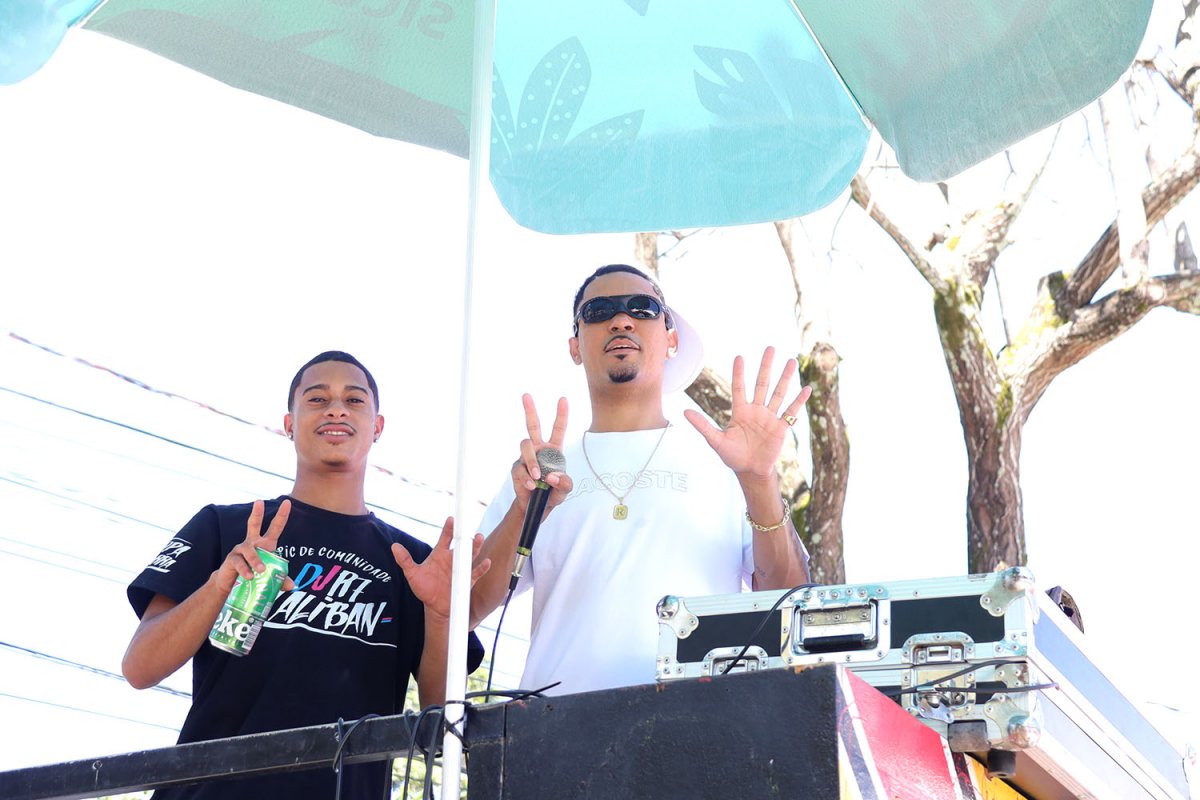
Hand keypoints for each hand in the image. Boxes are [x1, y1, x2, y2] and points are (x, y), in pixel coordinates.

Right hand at [213, 499, 293, 593]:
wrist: (233, 585)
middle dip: (257, 513)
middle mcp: (253, 542)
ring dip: (256, 560)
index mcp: (265, 543)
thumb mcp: (270, 576)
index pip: (275, 527)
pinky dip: (245, 570)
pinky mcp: (232, 559)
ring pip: (250, 550)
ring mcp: (241, 549)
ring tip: (260, 571)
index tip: (287, 502)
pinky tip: (249, 577)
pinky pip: (239, 563)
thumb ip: (281, 579)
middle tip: (259, 502)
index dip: (281, 515)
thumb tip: (293, 586)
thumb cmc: (255, 576)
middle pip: (254, 524)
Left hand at [391, 517, 490, 619]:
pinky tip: (486, 562)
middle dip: (466, 537)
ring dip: (476, 547)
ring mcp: (460, 569)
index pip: (446, 537)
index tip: (451, 519)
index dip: (448, 528)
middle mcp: (452, 559)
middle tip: (470, 529)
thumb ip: (405, 560)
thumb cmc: (424, 588)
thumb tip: (394, 546)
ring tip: (479, 539)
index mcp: (440, 554)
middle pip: (461, 545)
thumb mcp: (412, 574)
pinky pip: (476, 573)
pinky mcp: (467, 581)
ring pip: (471, 555)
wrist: (434, 607)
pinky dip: (482, 568)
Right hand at [511, 394, 572, 513]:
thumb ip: (564, 483)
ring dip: (532, 462)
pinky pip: (519, 469)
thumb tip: (553, 476)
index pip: (558, 429)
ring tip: (538, 477)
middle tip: (526, 395)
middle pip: (533, 425)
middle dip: (530, 410)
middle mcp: (538, 449)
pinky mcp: (516, 469)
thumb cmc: (553, 494)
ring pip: (525, 447)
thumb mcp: (564, 490)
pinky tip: (532, 486)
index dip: (561, 414)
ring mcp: (525, 458)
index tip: (563, 399)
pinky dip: (526, 478)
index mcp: (554, 450)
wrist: (536, 508)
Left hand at [684, 347, 811, 480]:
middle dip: (766, 366)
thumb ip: (702, 425)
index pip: (739, 387)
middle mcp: (756, 410)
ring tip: (792, 361)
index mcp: (740, 411)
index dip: (739, 373)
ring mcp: (770, 417)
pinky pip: (791, 411)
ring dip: (785, 378)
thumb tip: (684, 412)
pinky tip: (807, 388)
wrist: (750, 471)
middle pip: (762, 384)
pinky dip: (799, 400)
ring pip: (778, 393)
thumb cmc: (732, 456)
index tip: (740, 357)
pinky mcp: (781, 428)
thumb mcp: (715, 441)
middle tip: (770, 348)